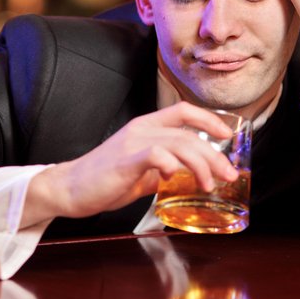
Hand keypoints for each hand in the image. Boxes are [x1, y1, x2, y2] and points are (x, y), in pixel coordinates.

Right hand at [23, 102, 239, 224]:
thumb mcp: (141, 171)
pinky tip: (174, 176)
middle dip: (215, 155)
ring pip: (179, 143)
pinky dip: (172, 164)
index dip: (209, 120)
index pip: (183, 110)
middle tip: (229, 173)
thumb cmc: (105, 180)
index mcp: (145, 126)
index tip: (227, 135)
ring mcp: (133, 142)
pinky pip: (156, 154)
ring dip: (201, 164)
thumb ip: (163, 169)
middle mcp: (141, 129)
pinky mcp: (125, 159)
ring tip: (209, 184)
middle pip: (189, 133)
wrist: (70, 188)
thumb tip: (186, 178)